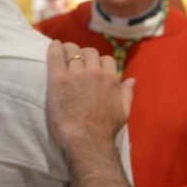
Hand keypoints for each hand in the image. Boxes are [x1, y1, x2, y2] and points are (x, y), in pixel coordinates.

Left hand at [46, 41, 134, 155]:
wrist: (87, 140)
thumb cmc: (105, 130)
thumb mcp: (123, 112)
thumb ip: (127, 93)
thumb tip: (131, 80)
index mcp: (110, 79)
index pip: (106, 59)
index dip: (98, 62)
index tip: (91, 67)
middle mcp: (95, 72)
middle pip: (89, 52)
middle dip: (83, 54)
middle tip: (75, 60)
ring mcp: (76, 74)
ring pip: (73, 50)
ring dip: (69, 51)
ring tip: (63, 53)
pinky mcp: (58, 79)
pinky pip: (56, 55)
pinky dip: (55, 47)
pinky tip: (54, 45)